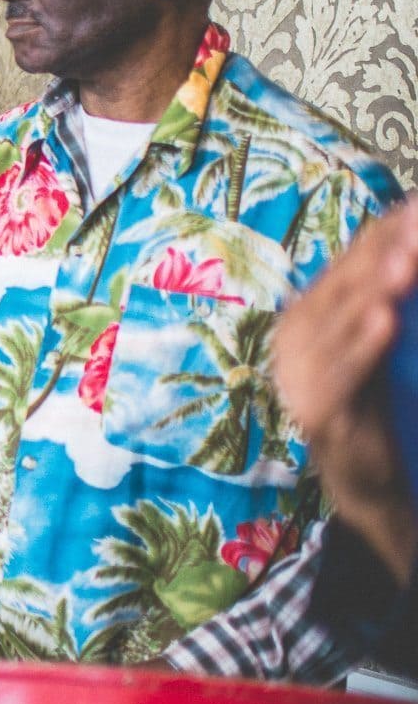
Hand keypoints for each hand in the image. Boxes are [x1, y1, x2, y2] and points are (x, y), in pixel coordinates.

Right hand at [273, 201, 417, 584]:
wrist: (369, 482)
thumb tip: (410, 230)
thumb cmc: (377, 401)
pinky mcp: (321, 415)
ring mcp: (302, 377)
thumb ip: (387, 293)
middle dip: (382, 252)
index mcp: (311, 314)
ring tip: (405, 261)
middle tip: (417, 220)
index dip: (387, 231)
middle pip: (343, 286)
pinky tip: (386, 319)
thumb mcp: (380, 341)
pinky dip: (363, 346)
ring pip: (338, 324)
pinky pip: (342, 375)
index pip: (351, 260)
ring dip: (373, 288)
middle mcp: (297, 339)